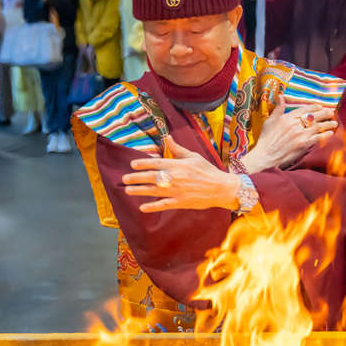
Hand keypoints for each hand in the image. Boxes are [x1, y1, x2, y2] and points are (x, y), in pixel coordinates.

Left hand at [122, 136, 242, 212]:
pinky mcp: (180, 202)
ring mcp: (176, 191)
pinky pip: (163, 205)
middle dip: (136, 178)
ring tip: (128, 190)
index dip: (142, 164)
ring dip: (139, 191)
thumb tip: (167, 138)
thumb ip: (177, 149)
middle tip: (124, 178)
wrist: (221, 188)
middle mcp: (174, 178)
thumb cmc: (207, 170)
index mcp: (177, 165)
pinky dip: (152, 207)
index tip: (132, 164)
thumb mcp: (193, 156)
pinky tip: (142, 207)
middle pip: (150, 177)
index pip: (155, 163)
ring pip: (153, 191)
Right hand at [242, 95, 336, 170]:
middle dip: (324, 113)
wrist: (266, 155)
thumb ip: (278, 108)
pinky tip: (330, 133)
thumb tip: (281, 96)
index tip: (320, 106)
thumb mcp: (269, 121)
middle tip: (331, 112)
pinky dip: (325, 135)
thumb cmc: (266, 139)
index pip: (304, 110)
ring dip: (327, 124)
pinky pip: (318, 138)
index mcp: (288, 118)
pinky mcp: (304, 145)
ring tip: (334, 122)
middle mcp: (296, 125)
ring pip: (318, 127)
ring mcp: (301, 135)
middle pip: (313, 117)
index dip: (313, 107)